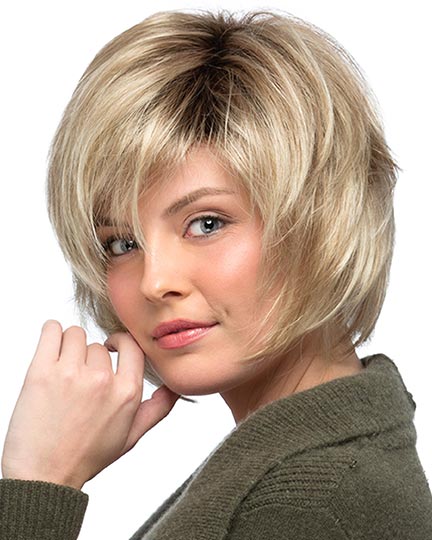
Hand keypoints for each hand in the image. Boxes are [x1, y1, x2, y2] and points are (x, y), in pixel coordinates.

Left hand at [1, 320, 178, 489]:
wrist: (43, 476)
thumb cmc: (85, 457)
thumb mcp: (131, 437)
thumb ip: (157, 409)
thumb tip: (175, 388)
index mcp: (126, 392)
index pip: (131, 344)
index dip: (120, 342)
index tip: (111, 346)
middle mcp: (102, 380)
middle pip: (98, 345)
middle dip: (89, 358)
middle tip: (79, 381)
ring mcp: (71, 373)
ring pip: (75, 334)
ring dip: (70, 346)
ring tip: (63, 369)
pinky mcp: (41, 371)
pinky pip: (51, 330)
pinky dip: (51, 333)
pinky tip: (51, 346)